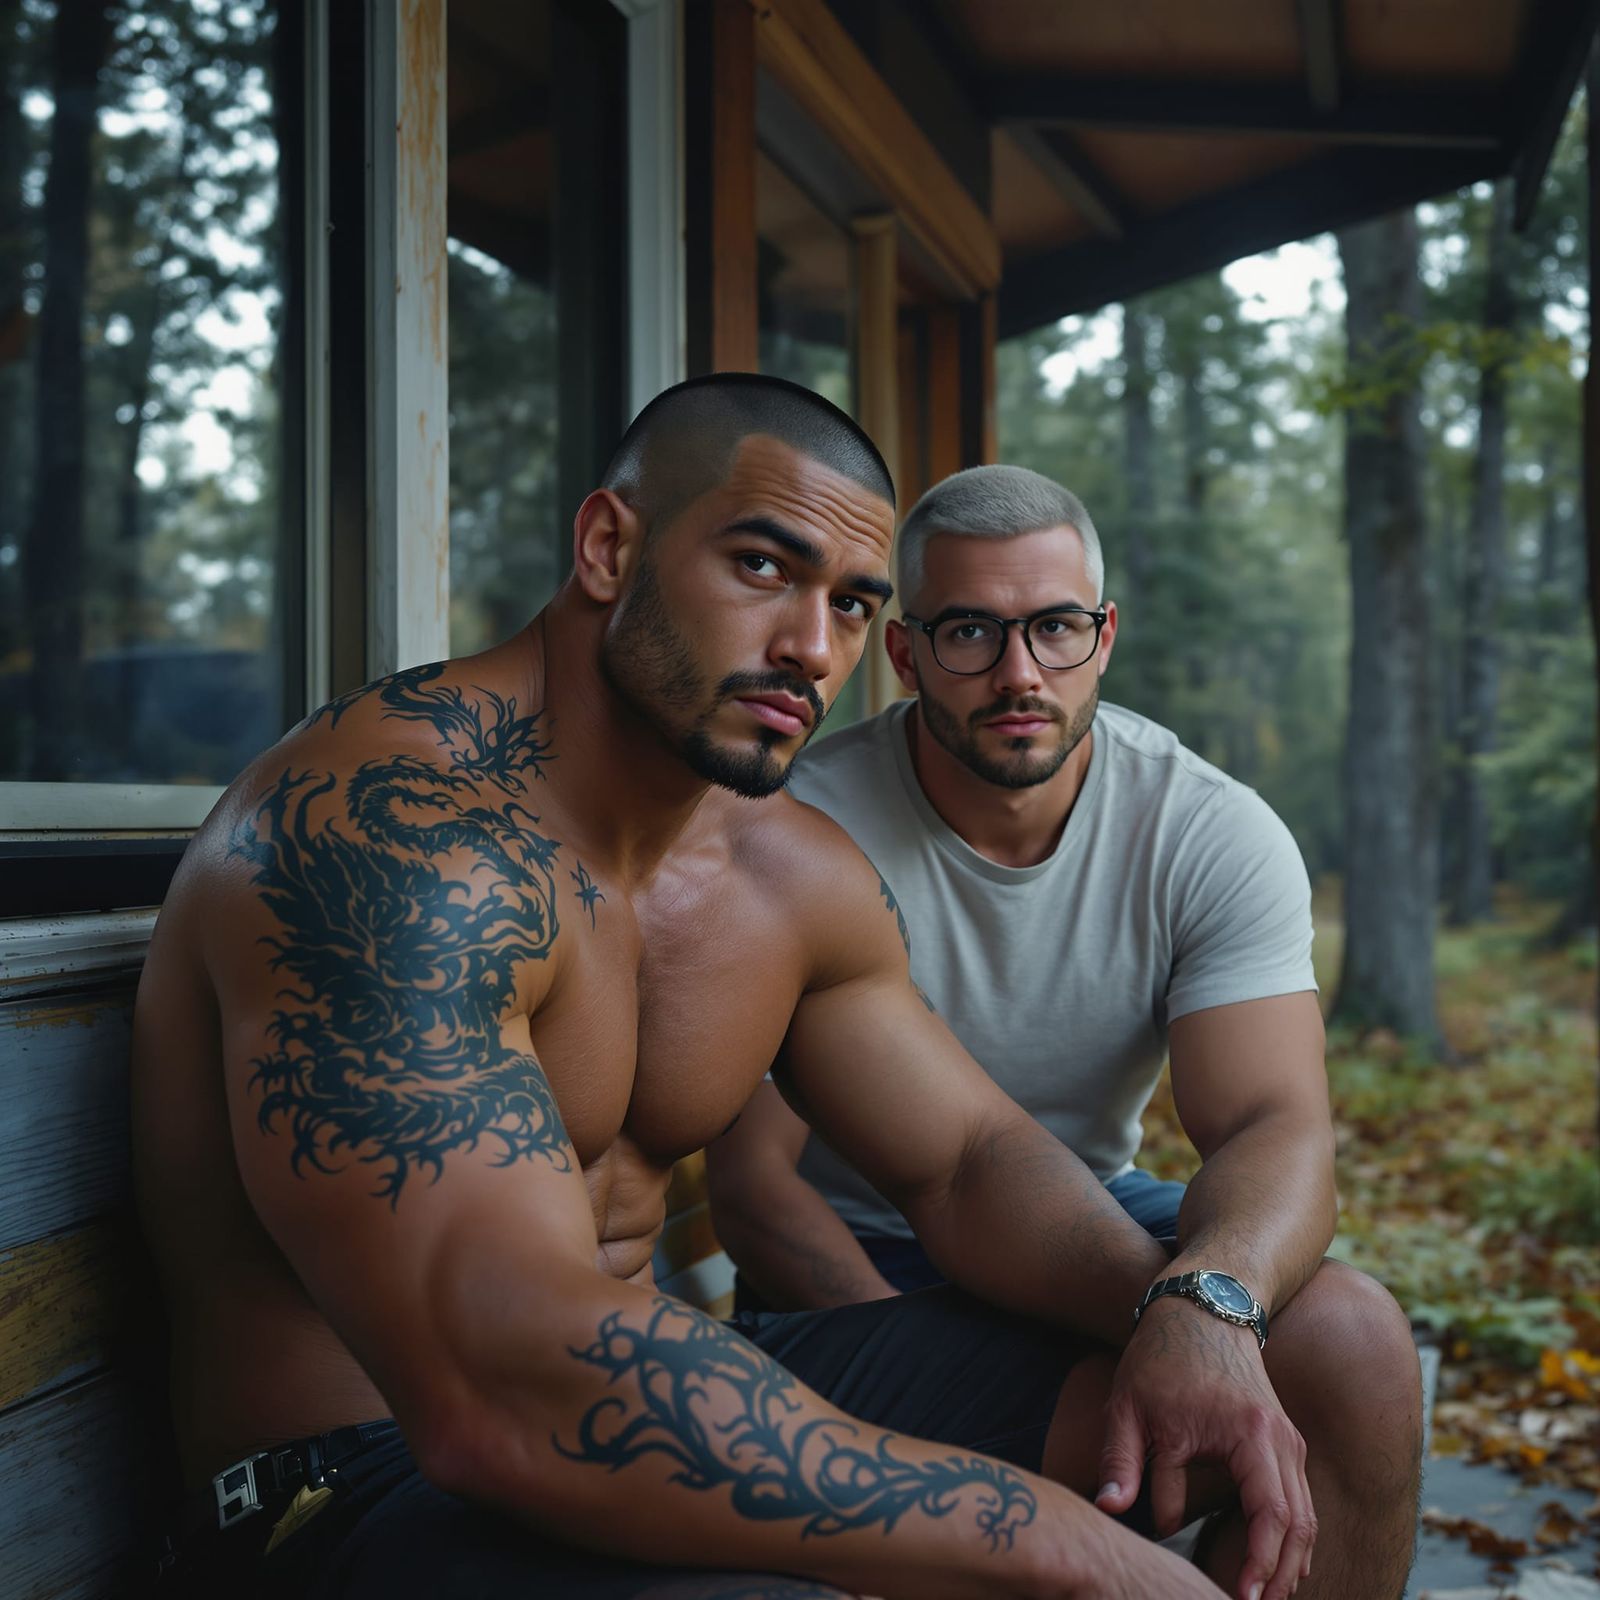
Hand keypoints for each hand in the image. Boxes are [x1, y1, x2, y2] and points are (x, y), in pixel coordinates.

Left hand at [1094, 1300, 1314, 1599]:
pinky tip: (1272, 1563)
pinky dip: (1291, 1535)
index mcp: (1251, 1435)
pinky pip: (1299, 1499)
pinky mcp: (1284, 1440)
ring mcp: (1288, 1440)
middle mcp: (1282, 1440)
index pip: (1269, 1516)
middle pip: (1298, 1525)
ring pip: (1305, 1516)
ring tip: (1263, 1595)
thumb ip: (1123, 1461)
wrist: (1202, 1305)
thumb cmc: (1163, 1356)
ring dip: (1290, 1560)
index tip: (1240, 1598)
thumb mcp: (1131, 1407)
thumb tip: (1112, 1509)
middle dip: (1280, 1574)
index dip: (1258, 1564)